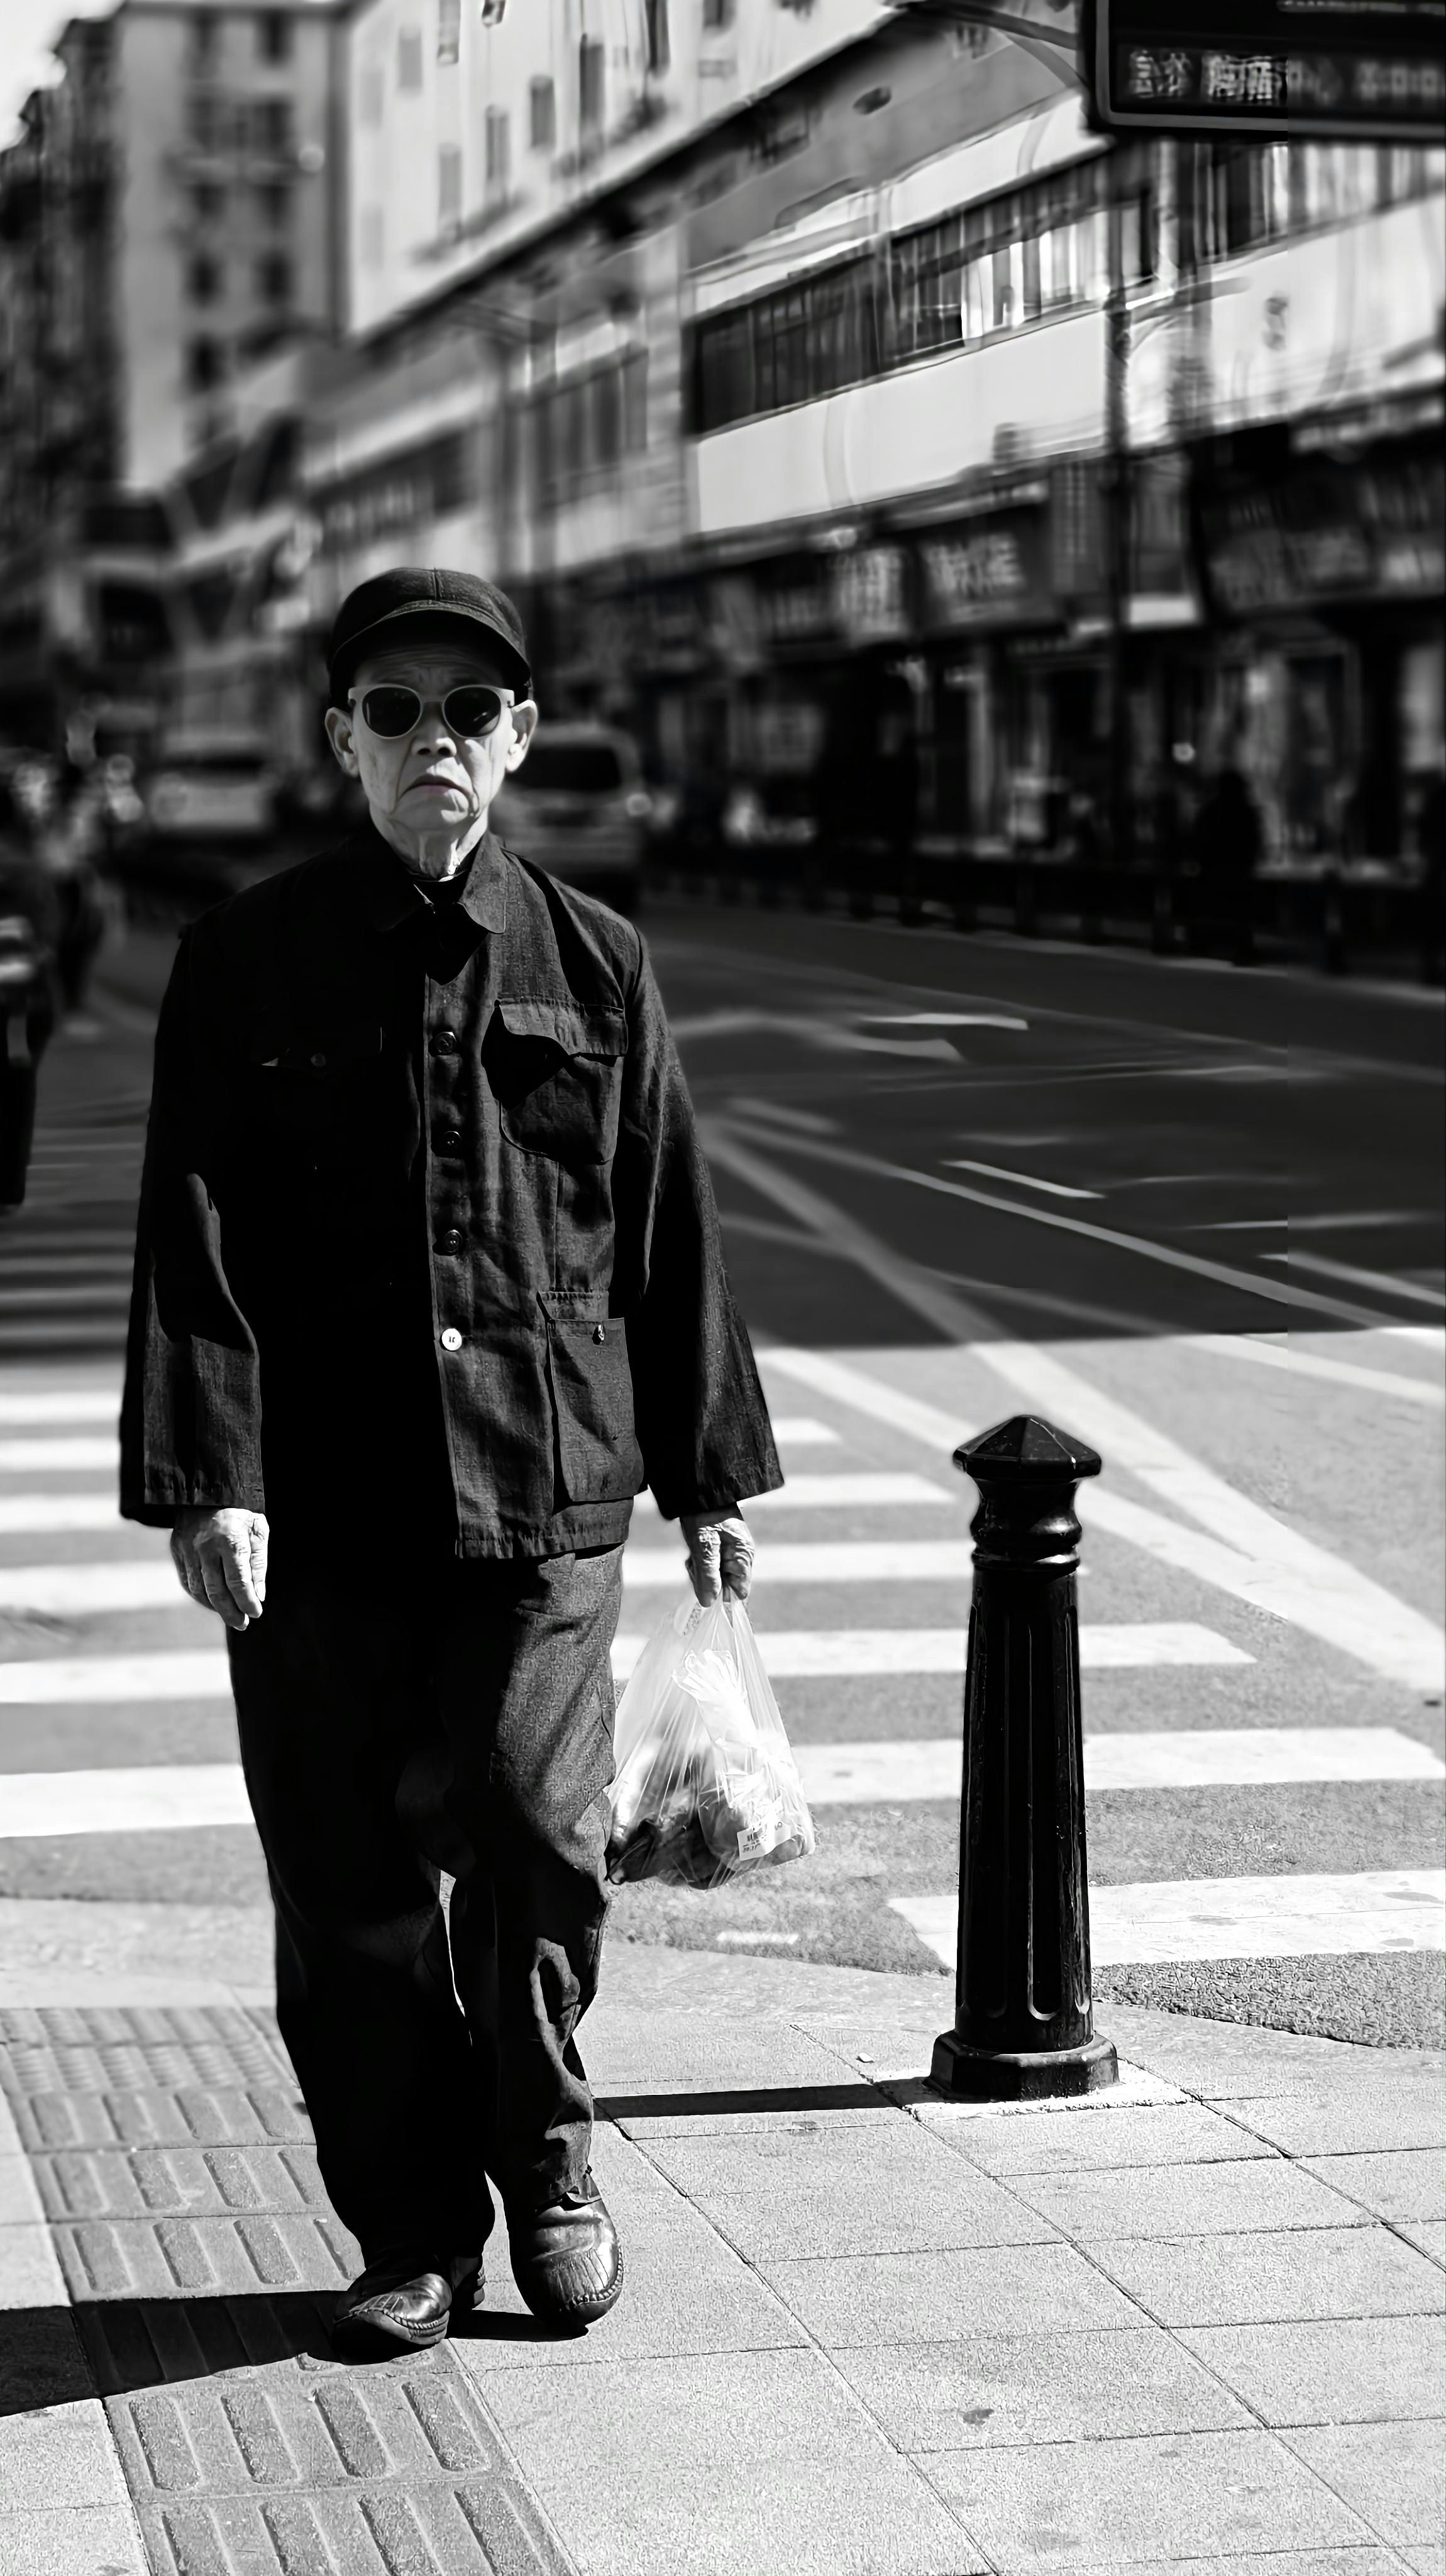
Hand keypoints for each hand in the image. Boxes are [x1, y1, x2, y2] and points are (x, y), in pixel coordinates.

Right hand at [171, 1506, 268, 1631]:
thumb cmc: (240, 1512)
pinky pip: (188, 1581)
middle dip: (231, 1612)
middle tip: (242, 1624)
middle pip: (216, 1591)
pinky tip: (213, 1602)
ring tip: (231, 1615)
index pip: (238, 1581)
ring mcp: (187, 1549)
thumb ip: (258, 1564)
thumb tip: (257, 1596)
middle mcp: (205, 1546)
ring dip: (215, 1608)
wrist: (207, 1489)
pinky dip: (201, 1596)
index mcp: (229, 1539)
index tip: (256, 1613)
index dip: (247, 1601)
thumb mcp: (257, 1531)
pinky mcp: (177, 1549)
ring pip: (199, 1590)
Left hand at [680, 1508, 753, 1605]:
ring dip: (701, 1571)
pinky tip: (693, 1552)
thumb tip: (708, 1602)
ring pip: (715, 1576)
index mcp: (743, 1556)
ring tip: (693, 1555)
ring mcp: (730, 1552)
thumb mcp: (704, 1547)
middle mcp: (740, 1556)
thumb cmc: (703, 1516)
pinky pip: (710, 1565)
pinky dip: (700, 1562)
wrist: (698, 1491)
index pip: (740, 1592)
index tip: (706, 1585)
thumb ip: (708, 1575)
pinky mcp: (720, 1548)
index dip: (722, 1594)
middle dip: (707, 1580)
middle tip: (695, 1564)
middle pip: (725, 1585)